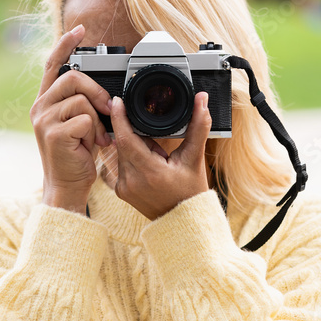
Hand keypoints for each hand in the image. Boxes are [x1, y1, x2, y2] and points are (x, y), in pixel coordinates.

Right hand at [30, 24, 113, 212]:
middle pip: (73, 78)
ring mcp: (44, 120)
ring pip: (81, 99)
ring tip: (96, 137)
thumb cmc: (76, 156)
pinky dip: (95, 133)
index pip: (54, 64)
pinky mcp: (53, 134)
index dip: (65, 45)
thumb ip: (83, 104)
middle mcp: (40, 107)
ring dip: (97, 119)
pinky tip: (91, 146)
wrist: (67, 186)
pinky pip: (84, 119)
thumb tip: (104, 91)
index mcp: (46, 101)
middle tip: (107, 109)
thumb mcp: (81, 124)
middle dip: (97, 91)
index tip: (80, 29)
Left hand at [109, 90, 211, 219]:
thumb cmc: (190, 191)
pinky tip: (149, 168)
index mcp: (150, 172)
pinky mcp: (120, 191)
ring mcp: (123, 187)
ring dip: (135, 148)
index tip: (118, 102)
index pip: (126, 139)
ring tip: (156, 160)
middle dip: (137, 135)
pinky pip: (121, 165)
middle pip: (124, 143)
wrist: (183, 220)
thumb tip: (202, 100)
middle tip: (158, 146)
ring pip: (121, 153)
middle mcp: (132, 181)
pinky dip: (132, 159)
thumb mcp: (195, 157)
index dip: (120, 118)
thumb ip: (198, 126)